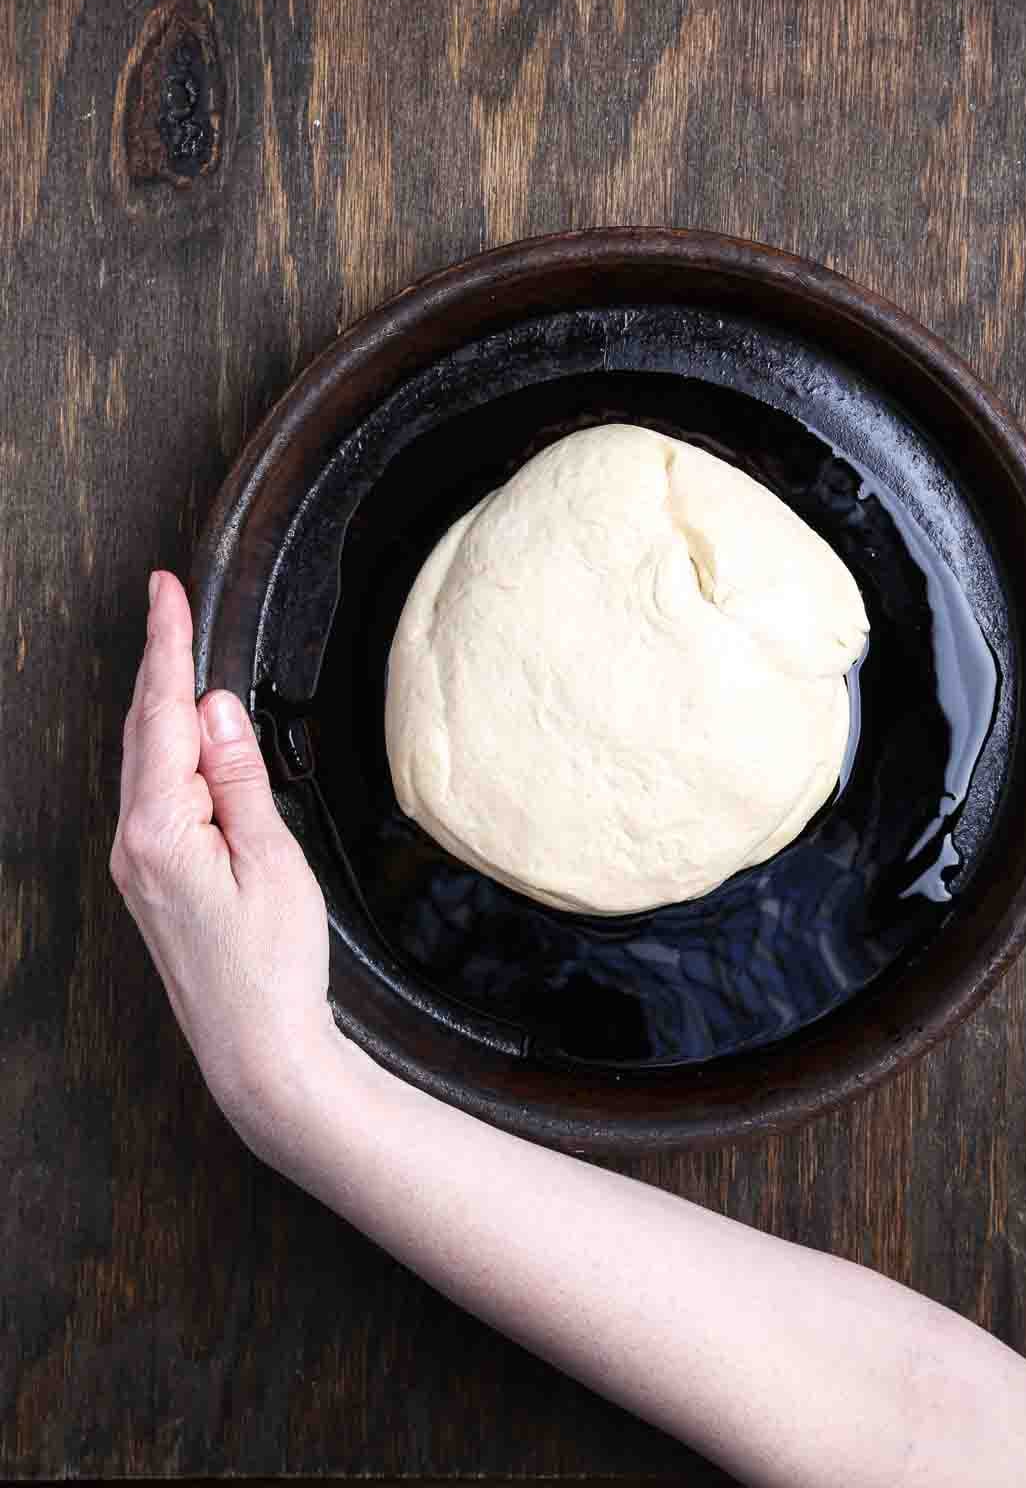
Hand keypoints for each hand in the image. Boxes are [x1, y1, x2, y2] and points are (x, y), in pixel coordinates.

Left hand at [110, 571, 337, 1157]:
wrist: (258, 1051)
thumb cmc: (274, 966)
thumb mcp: (273, 861)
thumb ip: (238, 779)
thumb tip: (217, 709)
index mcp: (160, 832)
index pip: (164, 716)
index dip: (166, 645)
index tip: (165, 590)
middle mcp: (134, 844)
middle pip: (144, 731)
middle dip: (157, 662)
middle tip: (168, 599)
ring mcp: (138, 865)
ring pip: (145, 761)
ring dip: (162, 704)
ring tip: (177, 652)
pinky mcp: (152, 879)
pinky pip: (153, 793)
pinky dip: (167, 749)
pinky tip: (186, 737)